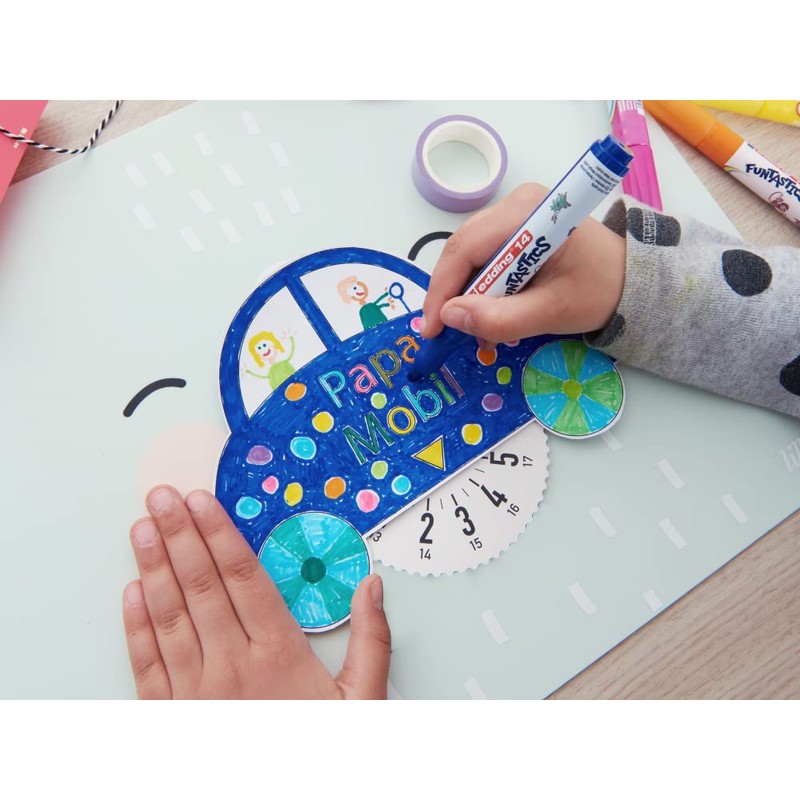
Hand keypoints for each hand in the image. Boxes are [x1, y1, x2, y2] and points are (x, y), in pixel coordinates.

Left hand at [123, 486, 390, 698]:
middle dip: (180, 536)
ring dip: (153, 568)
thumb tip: (373, 585)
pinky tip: (131, 593)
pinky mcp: (170, 720)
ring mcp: (195, 695)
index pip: (243, 579)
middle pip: (202, 587)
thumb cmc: (326, 758)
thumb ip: (371, 641)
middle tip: (161, 495)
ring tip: (142, 528)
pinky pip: (148, 666)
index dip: (219, 535)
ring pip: (170, 617)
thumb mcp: (364, 704)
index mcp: (279, 655)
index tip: (201, 501)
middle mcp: (231, 667)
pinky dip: (136, 627)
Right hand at [420, 183, 626, 346]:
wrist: (630, 279)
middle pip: (462, 251)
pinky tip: (490, 314)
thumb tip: (450, 318)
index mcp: (528, 212)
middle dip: (452, 295)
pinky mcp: (514, 229)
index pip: (466, 248)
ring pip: (468, 257)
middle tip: (449, 335)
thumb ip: (500, 319)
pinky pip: (482, 259)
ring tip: (478, 330)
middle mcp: (515, 204)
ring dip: (467, 296)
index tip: (432, 328)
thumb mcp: (551, 312)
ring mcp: (513, 215)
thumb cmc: (599, 291)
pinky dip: (480, 290)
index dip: (443, 289)